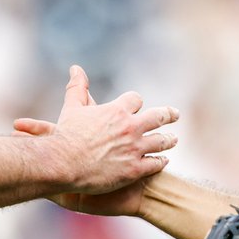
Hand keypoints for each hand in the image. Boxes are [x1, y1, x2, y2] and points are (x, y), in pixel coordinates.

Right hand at [14, 65, 178, 197]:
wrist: (63, 163)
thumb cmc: (66, 135)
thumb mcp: (72, 107)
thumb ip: (77, 87)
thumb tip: (76, 68)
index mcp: (117, 111)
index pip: (136, 99)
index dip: (136, 102)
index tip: (138, 105)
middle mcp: (130, 127)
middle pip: (158, 117)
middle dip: (168, 114)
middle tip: (175, 114)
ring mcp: (134, 149)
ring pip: (161, 141)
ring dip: (169, 139)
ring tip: (173, 139)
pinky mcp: (134, 169)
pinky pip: (155, 163)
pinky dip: (161, 161)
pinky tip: (164, 161)